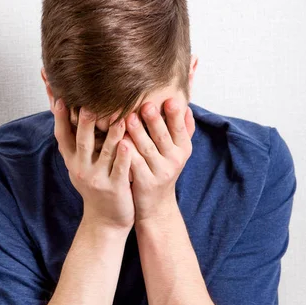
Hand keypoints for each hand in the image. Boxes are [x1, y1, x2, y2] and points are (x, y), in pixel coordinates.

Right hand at [53, 98, 134, 231]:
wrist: (105, 221)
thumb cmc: (96, 186)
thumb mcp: (80, 166)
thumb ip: (78, 143)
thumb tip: (67, 114)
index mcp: (72, 161)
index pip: (63, 135)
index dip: (61, 117)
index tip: (60, 96)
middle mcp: (81, 169)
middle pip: (82, 140)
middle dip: (85, 121)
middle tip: (88, 101)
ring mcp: (97, 179)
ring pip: (104, 153)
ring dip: (110, 134)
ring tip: (117, 116)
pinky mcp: (114, 189)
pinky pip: (119, 170)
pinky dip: (123, 157)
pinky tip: (127, 144)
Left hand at [122, 99, 195, 222]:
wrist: (156, 205)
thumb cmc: (163, 168)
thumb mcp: (178, 151)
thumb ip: (183, 128)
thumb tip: (186, 103)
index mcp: (183, 149)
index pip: (180, 128)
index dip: (175, 115)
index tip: (169, 99)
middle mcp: (174, 161)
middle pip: (163, 138)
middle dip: (155, 121)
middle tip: (146, 104)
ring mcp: (159, 173)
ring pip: (147, 150)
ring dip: (138, 133)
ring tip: (129, 118)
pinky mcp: (145, 183)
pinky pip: (134, 165)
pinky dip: (127, 153)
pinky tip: (119, 141)